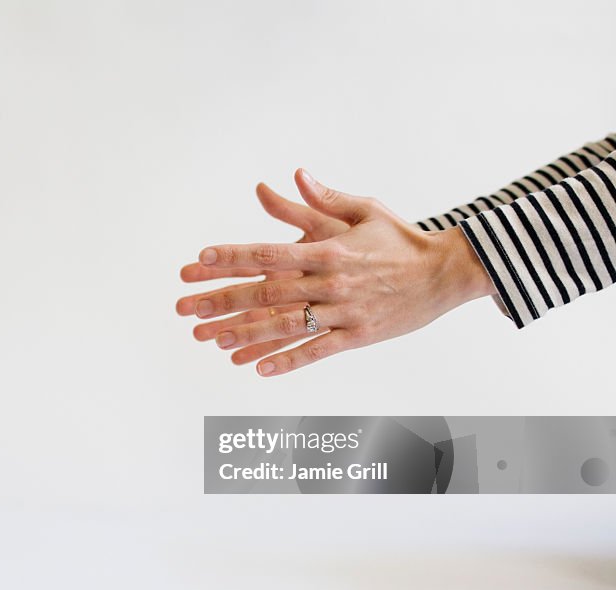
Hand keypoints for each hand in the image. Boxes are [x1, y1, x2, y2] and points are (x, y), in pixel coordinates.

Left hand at [180, 170, 493, 375]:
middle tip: (187, 308)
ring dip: (245, 334)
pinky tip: (258, 369)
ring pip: (286, 325)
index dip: (231, 257)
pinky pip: (317, 351)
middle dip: (222, 299)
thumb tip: (293, 176)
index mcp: (328, 249)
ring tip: (211, 339)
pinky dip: (288, 360)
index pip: (268, 253)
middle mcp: (330, 281)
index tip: (197, 262)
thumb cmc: (400, 238)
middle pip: (266, 292)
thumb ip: (322, 200)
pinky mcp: (358, 336)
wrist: (446, 272)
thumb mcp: (363, 210)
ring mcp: (344, 311)